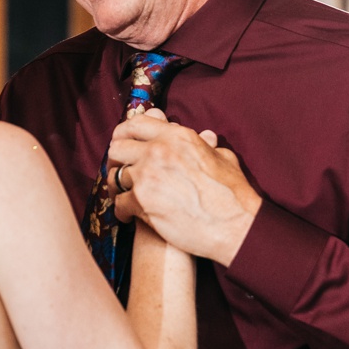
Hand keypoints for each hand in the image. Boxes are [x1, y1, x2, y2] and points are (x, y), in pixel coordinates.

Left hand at [107, 116, 262, 266]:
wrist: (234, 224)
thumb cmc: (232, 193)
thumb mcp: (223, 158)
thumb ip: (207, 145)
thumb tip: (207, 136)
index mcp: (177, 137)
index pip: (136, 124)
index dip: (123, 134)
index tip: (121, 143)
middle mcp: (158, 151)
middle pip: (116, 148)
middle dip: (116, 161)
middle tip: (120, 172)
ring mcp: (147, 176)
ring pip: (114, 176)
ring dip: (117, 187)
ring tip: (124, 195)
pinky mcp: (141, 202)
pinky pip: (118, 203)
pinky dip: (122, 211)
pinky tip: (129, 216)